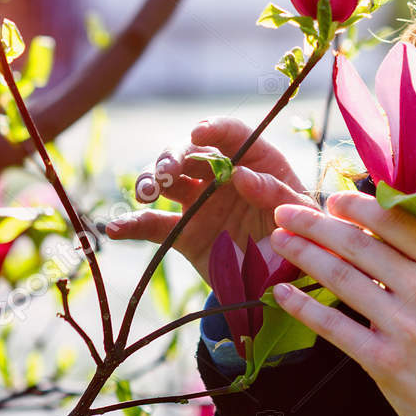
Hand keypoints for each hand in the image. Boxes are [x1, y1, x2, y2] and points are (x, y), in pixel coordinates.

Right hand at [102, 116, 317, 283]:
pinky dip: (132, 225)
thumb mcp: (300, 215)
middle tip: (169, 170)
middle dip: (175, 155)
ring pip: (167, 181)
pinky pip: (153, 226)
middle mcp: (223, 176)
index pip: (233, 135)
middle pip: (191, 153)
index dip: (215, 130)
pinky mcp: (183, 234)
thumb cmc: (300, 239)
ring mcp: (199, 203)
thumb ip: (278, 193)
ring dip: (151, 179)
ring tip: (147, 191)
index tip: (200, 134)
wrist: (284, 284)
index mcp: (257, 162)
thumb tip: (241, 175)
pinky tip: (115, 228)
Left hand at [265, 192, 415, 415]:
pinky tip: (283, 293)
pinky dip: (304, 306)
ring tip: (280, 241)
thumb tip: (382, 231)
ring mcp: (405, 327)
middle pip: (360, 245)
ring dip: (304, 255)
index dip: (357, 206)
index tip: (333, 199)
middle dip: (316, 224)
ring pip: (342, 278)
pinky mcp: (384, 362)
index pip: (397, 221)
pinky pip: (333, 326)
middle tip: (287, 213)